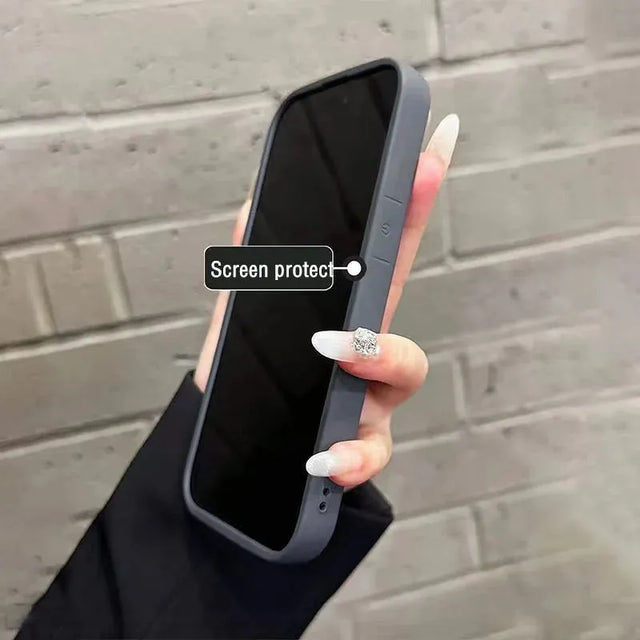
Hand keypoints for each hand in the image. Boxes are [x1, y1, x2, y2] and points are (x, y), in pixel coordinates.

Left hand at [194, 114, 459, 487]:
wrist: (237, 443)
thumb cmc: (258, 374)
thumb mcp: (249, 317)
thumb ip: (255, 266)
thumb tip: (254, 203)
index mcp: (346, 312)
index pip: (385, 249)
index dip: (413, 198)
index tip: (434, 142)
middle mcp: (368, 351)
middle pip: (403, 298)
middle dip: (404, 265)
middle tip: (361, 267)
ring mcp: (370, 399)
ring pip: (407, 370)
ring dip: (374, 355)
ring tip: (332, 350)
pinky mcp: (357, 447)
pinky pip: (370, 455)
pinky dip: (350, 456)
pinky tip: (321, 455)